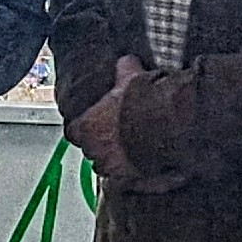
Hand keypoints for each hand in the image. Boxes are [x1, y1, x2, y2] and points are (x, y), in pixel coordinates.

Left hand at [68, 53, 147, 180]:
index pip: (74, 131)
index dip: (86, 127)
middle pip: (91, 150)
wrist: (167, 122)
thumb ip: (123, 69)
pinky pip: (127, 178)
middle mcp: (93, 150)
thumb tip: (125, 62)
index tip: (95, 123)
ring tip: (134, 149)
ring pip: (107, 166)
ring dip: (116, 159)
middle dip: (102, 143)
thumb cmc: (143, 100)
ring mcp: (110, 167)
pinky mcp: (129, 179)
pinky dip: (134, 172)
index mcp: (85, 126)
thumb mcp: (131, 76)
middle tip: (120, 134)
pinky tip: (146, 163)